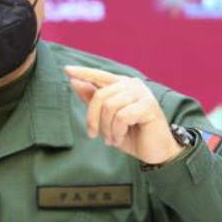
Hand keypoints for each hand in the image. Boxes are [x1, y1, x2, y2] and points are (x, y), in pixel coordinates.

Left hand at [65, 65, 181, 163]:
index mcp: (122, 84)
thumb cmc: (130, 134)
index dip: (83, 73)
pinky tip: (119, 138)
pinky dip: (116, 132)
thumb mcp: (106, 119)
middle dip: (92, 118)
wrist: (154, 152)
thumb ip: (92, 100)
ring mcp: (142, 93)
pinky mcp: (148, 105)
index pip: (99, 75)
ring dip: (106, 129)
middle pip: (100, 96)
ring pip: (109, 107)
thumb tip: (74, 82)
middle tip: (93, 135)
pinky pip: (121, 117)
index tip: (66, 70)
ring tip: (111, 139)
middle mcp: (132, 84)